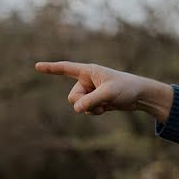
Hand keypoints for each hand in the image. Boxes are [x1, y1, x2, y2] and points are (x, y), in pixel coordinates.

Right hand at [34, 61, 172, 121]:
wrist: (141, 95)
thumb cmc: (127, 88)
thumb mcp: (108, 94)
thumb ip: (90, 100)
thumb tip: (75, 109)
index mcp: (89, 71)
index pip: (66, 68)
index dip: (51, 68)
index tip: (37, 66)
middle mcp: (88, 80)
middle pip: (72, 96)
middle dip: (83, 102)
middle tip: (101, 101)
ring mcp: (91, 91)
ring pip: (78, 105)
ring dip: (91, 108)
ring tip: (106, 104)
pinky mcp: (96, 100)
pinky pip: (86, 109)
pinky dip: (95, 111)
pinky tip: (107, 107)